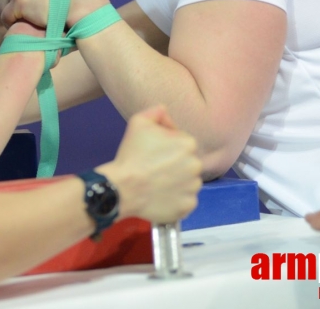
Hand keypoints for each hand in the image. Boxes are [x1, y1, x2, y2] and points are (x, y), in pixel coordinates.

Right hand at [99, 105, 201, 223]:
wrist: (122, 188)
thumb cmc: (131, 154)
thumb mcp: (139, 121)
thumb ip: (157, 112)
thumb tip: (166, 112)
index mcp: (188, 143)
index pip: (182, 142)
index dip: (167, 146)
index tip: (153, 152)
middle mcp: (196, 165)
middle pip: (187, 162)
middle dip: (174, 163)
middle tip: (154, 168)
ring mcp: (193, 188)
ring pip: (188, 182)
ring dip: (177, 181)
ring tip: (156, 183)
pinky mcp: (187, 206)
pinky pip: (185, 200)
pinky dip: (176, 199)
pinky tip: (160, 196)